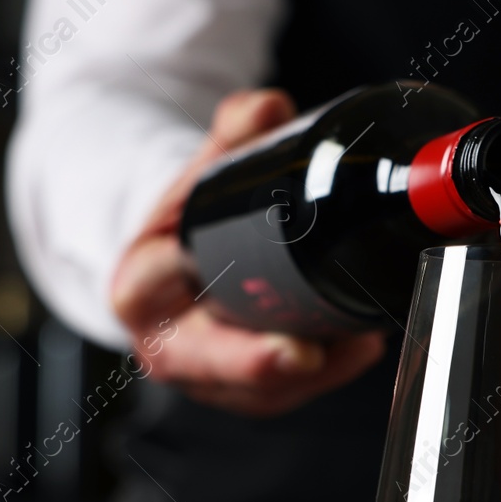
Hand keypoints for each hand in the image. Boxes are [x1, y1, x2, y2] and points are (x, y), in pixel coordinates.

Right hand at [110, 88, 387, 415]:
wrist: (190, 262)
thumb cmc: (194, 221)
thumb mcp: (204, 173)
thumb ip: (233, 134)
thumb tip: (269, 107)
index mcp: (140, 286)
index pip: (145, 286)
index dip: (166, 280)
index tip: (191, 267)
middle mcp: (167, 341)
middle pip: (205, 362)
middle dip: (255, 364)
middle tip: (305, 354)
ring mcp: (209, 375)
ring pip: (255, 391)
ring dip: (310, 374)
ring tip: (356, 340)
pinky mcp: (247, 390)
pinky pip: (285, 394)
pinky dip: (326, 374)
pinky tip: (360, 346)